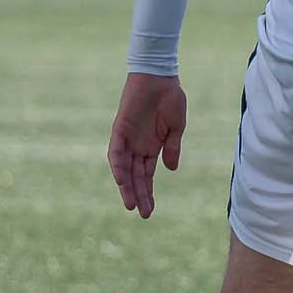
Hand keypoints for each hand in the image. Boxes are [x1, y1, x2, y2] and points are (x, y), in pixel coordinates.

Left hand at [107, 73, 187, 217]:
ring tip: (131, 204)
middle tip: (143, 214)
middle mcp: (137, 146)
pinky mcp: (119, 130)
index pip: (147, 176)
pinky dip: (118, 166)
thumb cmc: (171, 99)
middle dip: (139, 195)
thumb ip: (172, 148)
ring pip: (124, 169)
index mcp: (152, 147)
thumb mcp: (176, 128)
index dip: (148, 193)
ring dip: (126, 186)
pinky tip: (121, 180)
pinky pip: (116, 152)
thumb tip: (171, 169)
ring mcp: (128, 139)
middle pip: (135, 176)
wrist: (160, 77)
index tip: (150, 211)